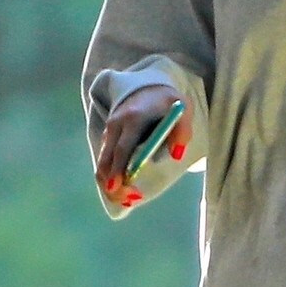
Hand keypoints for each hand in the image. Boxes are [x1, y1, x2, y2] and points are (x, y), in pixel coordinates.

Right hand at [96, 83, 188, 204]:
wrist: (150, 87)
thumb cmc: (168, 102)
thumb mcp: (181, 111)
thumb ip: (182, 132)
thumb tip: (177, 155)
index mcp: (133, 118)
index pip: (122, 148)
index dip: (118, 169)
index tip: (116, 187)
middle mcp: (116, 124)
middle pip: (107, 157)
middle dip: (110, 181)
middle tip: (122, 199)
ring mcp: (110, 129)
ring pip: (103, 160)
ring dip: (108, 181)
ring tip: (123, 198)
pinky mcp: (109, 135)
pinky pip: (105, 157)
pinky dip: (109, 174)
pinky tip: (118, 188)